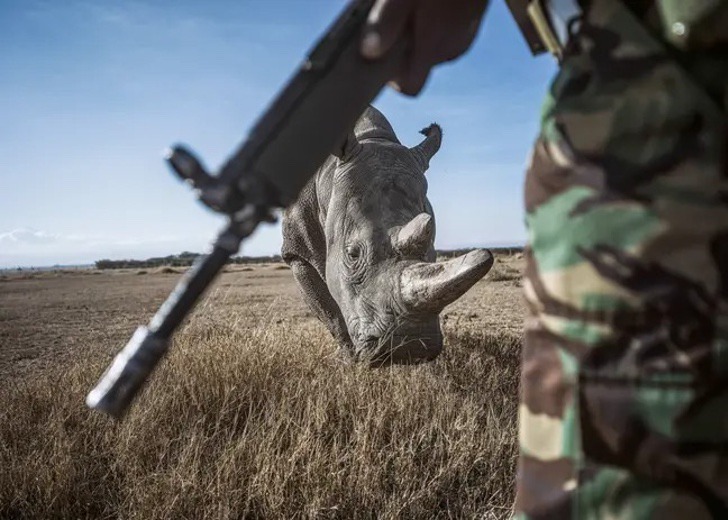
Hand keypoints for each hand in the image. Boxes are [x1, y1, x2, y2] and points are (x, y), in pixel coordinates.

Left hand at [360, 0, 488, 95]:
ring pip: (432, 47)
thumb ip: (386, 22)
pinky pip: (446, 32)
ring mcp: (463, 35)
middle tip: (391, 19)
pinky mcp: (471, 20)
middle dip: (402, 49)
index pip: (411, 87)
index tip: (380, 57)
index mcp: (433, 48)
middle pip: (419, 65)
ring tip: (410, 6)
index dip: (392, 78)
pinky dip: (434, 22)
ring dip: (418, 33)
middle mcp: (451, 49)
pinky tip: (428, 2)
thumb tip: (369, 52)